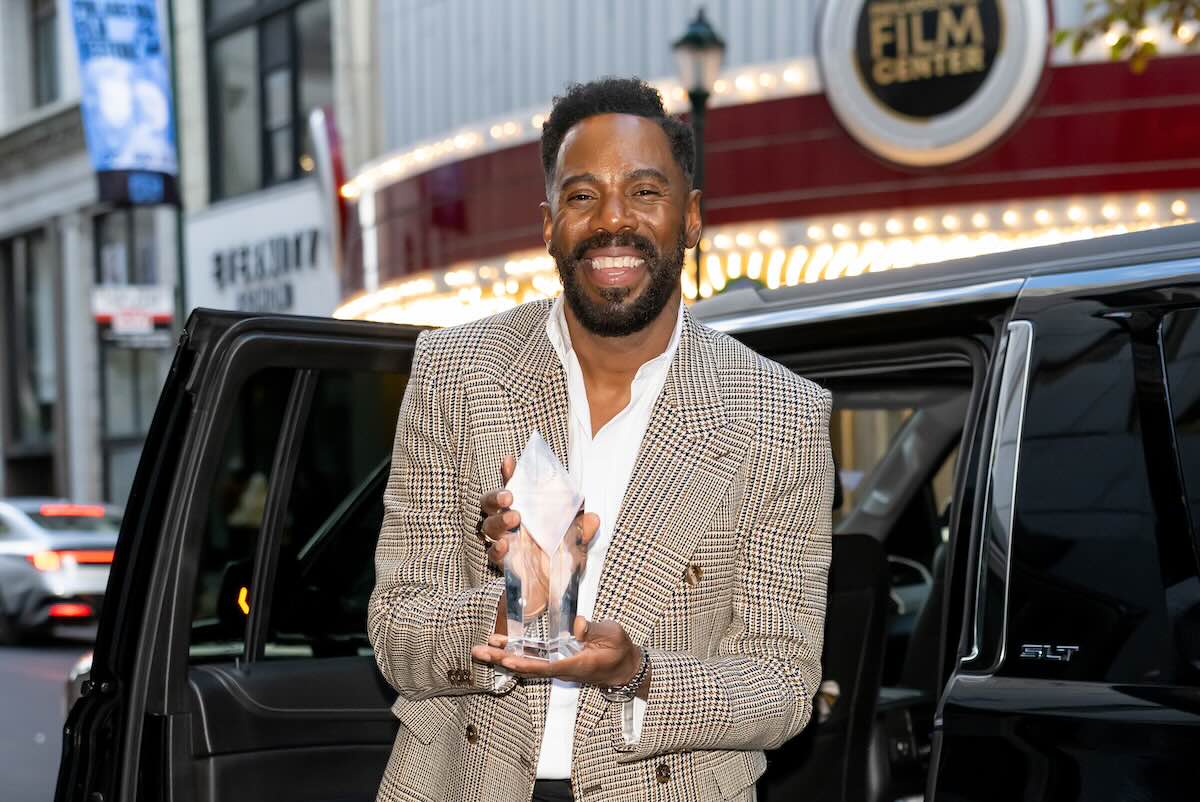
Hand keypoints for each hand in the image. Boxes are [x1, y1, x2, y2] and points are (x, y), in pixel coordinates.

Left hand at [471, 616, 646, 691]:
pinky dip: (515, 651)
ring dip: (504, 656)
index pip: (548, 666)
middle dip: (503, 660)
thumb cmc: (619, 650)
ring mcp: (558, 665)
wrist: (623, 666)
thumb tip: (577, 624)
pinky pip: (532, 657)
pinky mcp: (556, 659)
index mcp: (577, 664)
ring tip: (481, 648)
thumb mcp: (612, 635)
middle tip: (479, 652)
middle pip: (528, 667)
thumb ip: (594, 630)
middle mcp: (562, 668)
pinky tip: (500, 644)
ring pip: (526, 663)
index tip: (510, 661)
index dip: (528, 664)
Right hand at [479, 459, 599, 632]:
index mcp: (526, 511)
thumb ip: (582, 531)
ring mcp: (504, 542)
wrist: (555, 596)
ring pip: (488, 526)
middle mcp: (510, 524)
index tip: (509, 460)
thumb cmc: (562, 561)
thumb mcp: (577, 545)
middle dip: (496, 497)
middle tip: (510, 497)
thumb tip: (594, 518)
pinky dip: (497, 549)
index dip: (509, 473)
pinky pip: (492, 553)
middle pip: (490, 504)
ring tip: (514, 519)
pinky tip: (505, 547)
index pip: (514, 487)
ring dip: (499, 521)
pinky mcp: (503, 563)